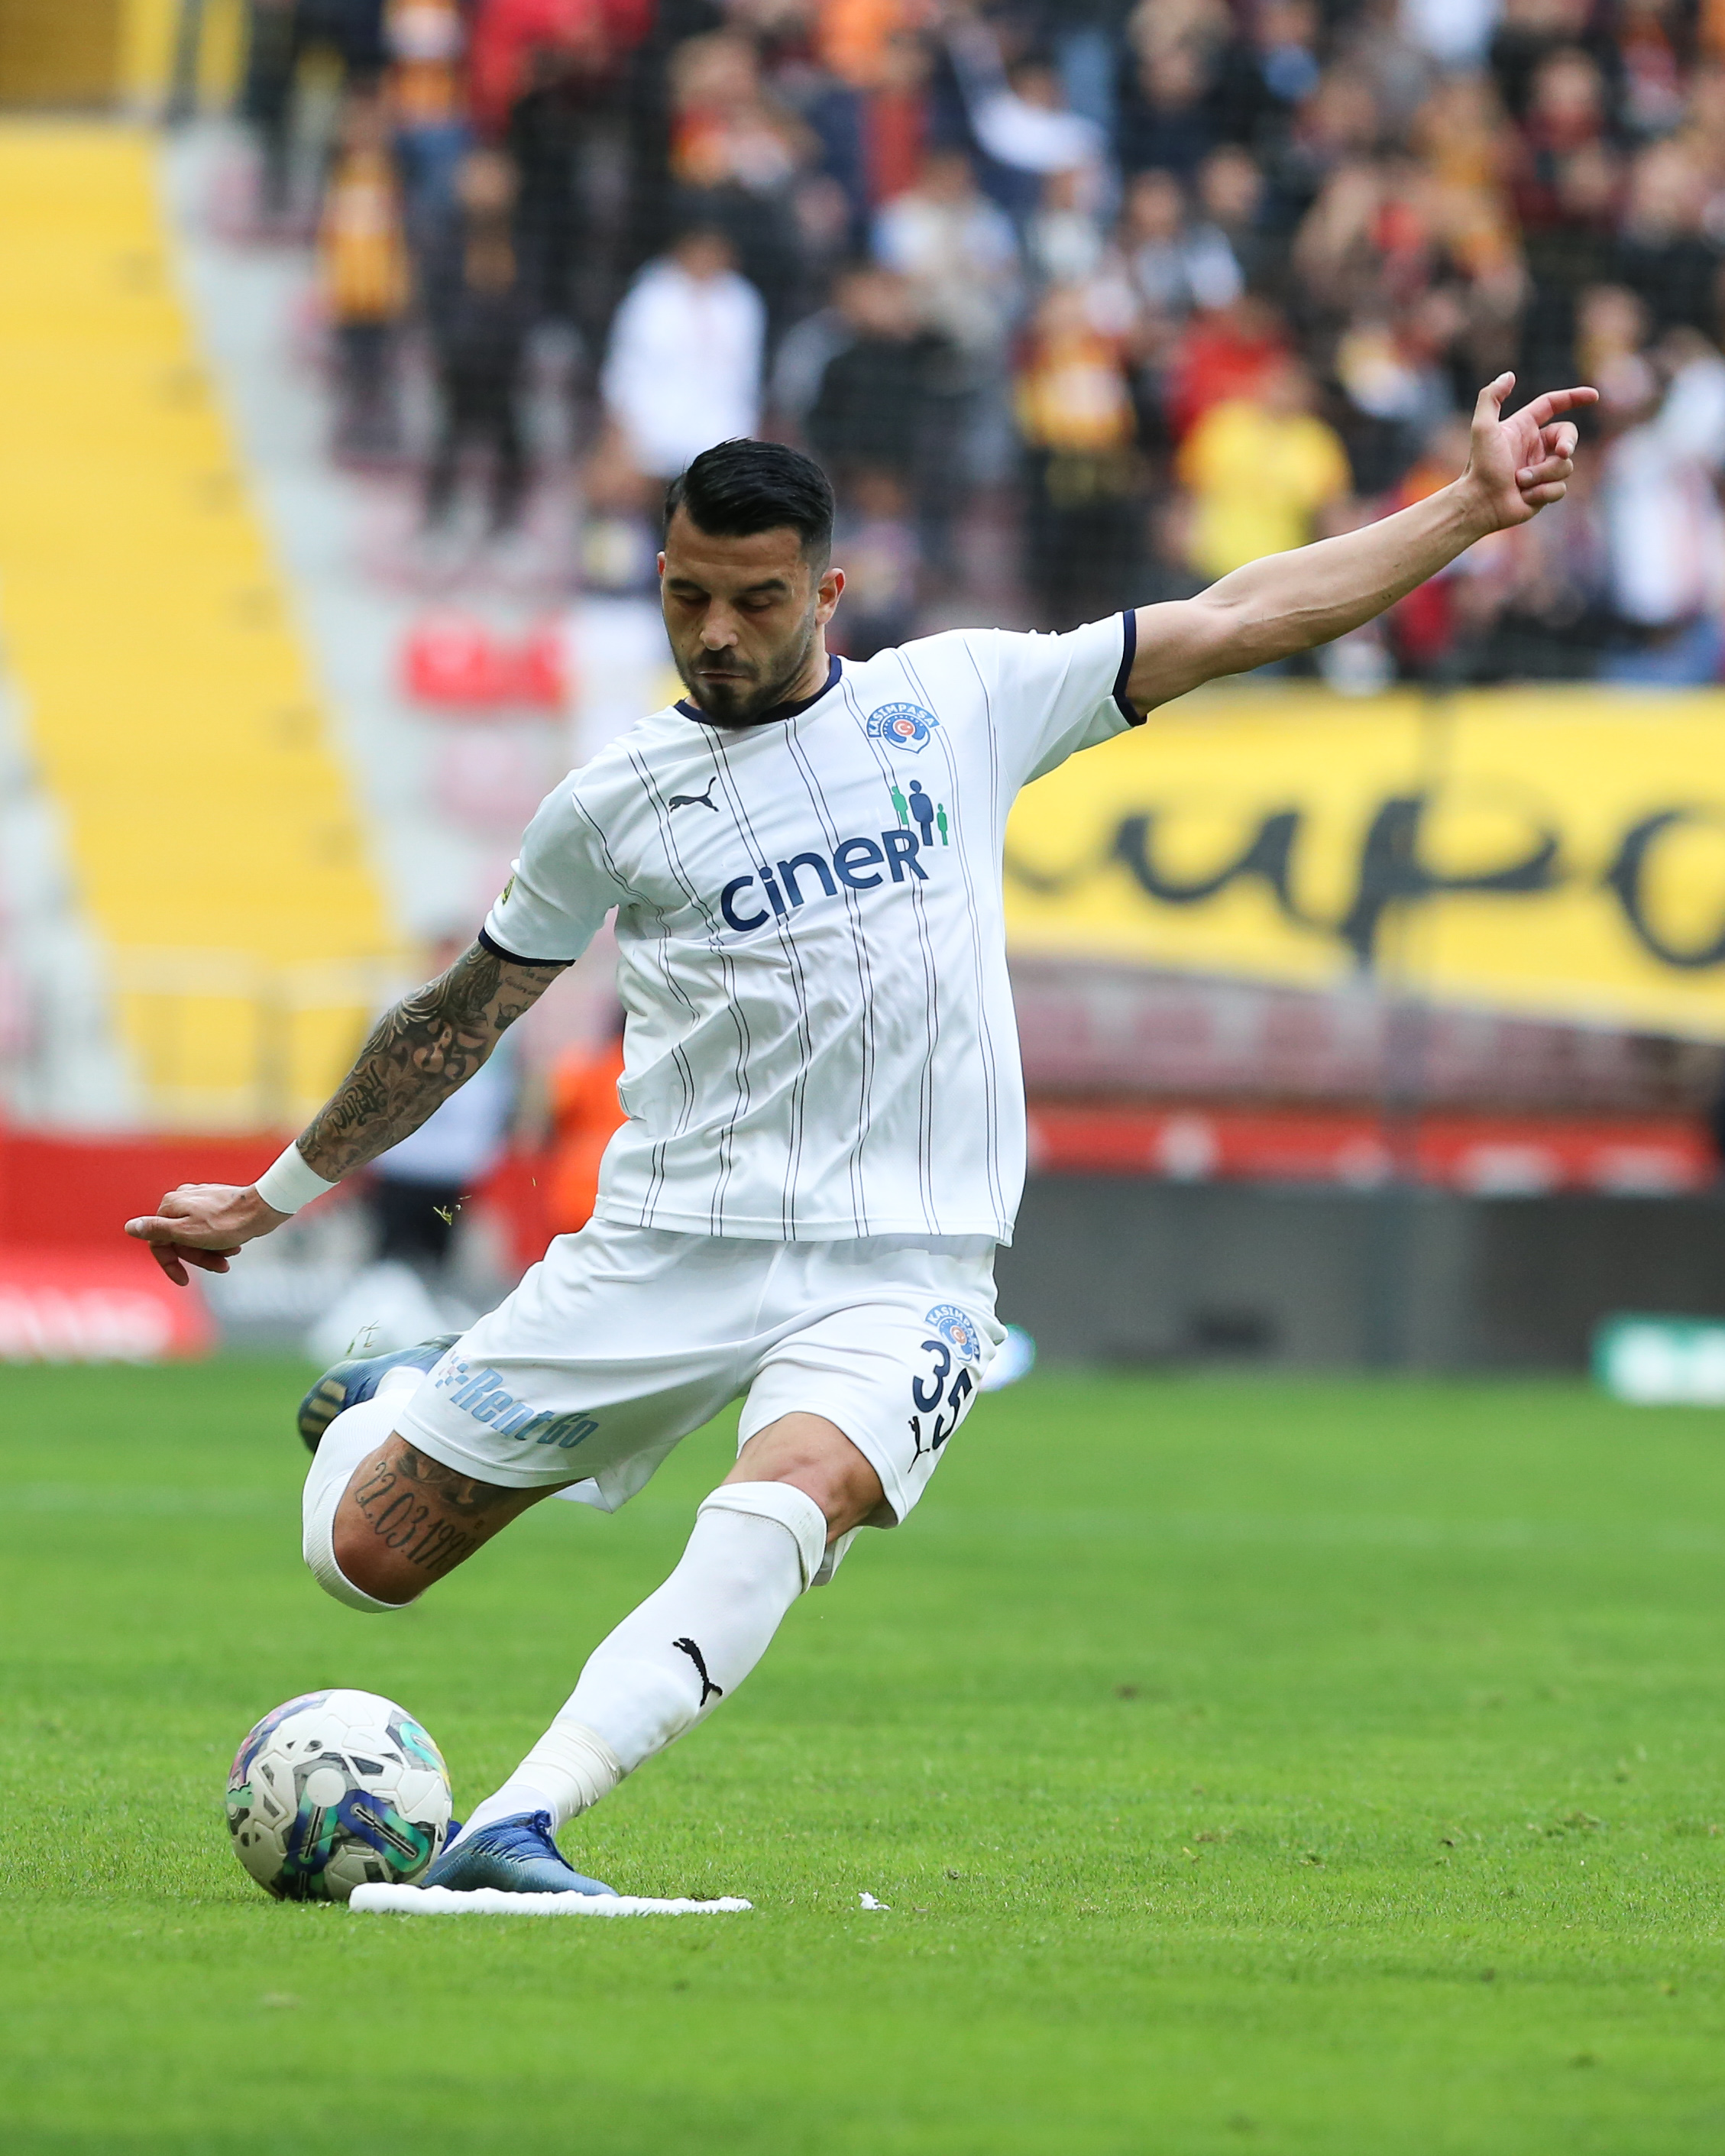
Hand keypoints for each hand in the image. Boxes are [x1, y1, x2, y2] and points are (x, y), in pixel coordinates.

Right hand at [124, 1183, 289, 1286]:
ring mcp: (199, 1200)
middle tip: (222, 1266)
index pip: (158, 1242)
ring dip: (213, 1251)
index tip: (184, 1281)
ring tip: (233, 1253)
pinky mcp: (216, 1203)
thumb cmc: (227, 1222)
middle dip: (199, 1257)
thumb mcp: (187, 1232)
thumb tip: (129, 1227)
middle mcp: (181, 1199)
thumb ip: (157, 1230)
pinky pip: (211, 1229)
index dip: (169, 1264)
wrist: (265, 1207)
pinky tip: (236, 1245)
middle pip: (180, 1240)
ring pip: (197, 1236)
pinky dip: (220, 1241)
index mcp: (170, 1205)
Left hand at [1459, 373, 1599, 535]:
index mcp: (1524, 428)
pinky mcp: (1544, 491)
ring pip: (1565, 465)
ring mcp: (1541, 468)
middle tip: (1562, 452)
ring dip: (1542, 474)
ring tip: (1518, 481)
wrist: (1478, 504)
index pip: (1553, 405)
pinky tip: (1523, 497)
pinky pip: (1560, 488)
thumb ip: (1491, 397)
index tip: (1593, 396)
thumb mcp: (1483, 428)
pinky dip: (1542, 492)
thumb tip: (1509, 375)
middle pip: (1568, 436)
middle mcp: (1534, 446)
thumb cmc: (1480, 467)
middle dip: (1568, 443)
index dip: (1574, 397)